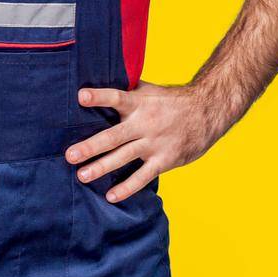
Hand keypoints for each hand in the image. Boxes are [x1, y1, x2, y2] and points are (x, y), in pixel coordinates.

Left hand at [65, 82, 231, 202]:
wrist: (207, 112)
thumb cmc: (171, 101)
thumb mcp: (149, 90)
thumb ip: (127, 90)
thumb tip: (100, 79)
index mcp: (139, 103)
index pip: (116, 97)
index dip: (99, 97)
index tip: (81, 96)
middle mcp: (144, 123)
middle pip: (114, 135)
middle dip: (90, 146)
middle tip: (70, 155)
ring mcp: (154, 143)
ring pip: (124, 157)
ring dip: (102, 167)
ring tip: (82, 176)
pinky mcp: (164, 160)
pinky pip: (143, 176)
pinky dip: (127, 187)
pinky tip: (111, 196)